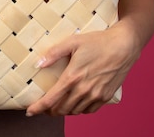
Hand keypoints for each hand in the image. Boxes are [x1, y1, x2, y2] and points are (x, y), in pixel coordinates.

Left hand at [25, 25, 140, 116]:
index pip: (51, 99)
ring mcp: (95, 95)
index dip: (38, 107)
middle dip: (50, 110)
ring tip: (59, 105)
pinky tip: (76, 103)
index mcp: (72, 76)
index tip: (29, 111)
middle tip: (44, 106)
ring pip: (74, 111)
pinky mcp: (105, 97)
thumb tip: (38, 64)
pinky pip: (89, 110)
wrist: (124, 46)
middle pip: (61, 109)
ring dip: (64, 111)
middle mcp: (83, 89)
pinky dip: (80, 110)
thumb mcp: (73, 41)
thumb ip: (54, 53)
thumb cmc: (98, 41)